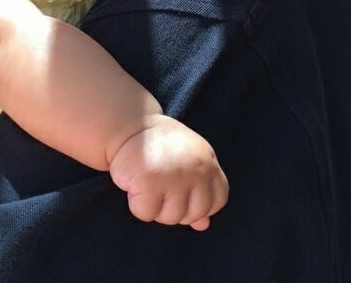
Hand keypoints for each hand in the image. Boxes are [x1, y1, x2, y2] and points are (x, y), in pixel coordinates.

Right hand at [108, 115, 228, 230]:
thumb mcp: (188, 163)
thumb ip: (199, 192)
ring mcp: (174, 176)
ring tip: (149, 181)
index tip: (183, 193)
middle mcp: (196, 169)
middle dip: (174, 207)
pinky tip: (136, 182)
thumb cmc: (161, 147)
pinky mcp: (149, 182)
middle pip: (192, 214)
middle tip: (161, 184)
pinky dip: (136, 203)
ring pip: (169, 217)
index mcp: (208, 162)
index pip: (217, 200)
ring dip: (155, 206)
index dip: (200, 205)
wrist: (132, 125)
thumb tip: (203, 225)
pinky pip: (146, 213)